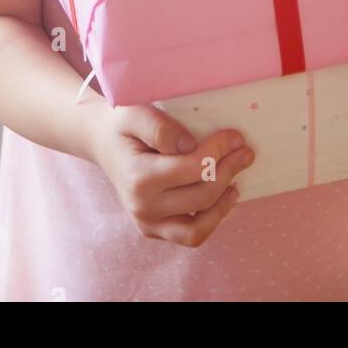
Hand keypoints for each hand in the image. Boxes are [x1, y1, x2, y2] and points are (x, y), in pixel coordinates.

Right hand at [90, 101, 255, 246]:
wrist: (103, 142)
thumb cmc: (123, 124)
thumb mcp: (135, 113)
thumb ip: (160, 128)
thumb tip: (190, 146)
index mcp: (139, 177)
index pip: (193, 168)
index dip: (220, 150)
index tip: (236, 136)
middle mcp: (142, 207)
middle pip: (202, 196)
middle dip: (228, 171)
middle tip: (245, 151)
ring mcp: (148, 223)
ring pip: (199, 227)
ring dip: (224, 204)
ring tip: (238, 180)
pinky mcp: (154, 230)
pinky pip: (190, 235)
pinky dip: (212, 219)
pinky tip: (224, 196)